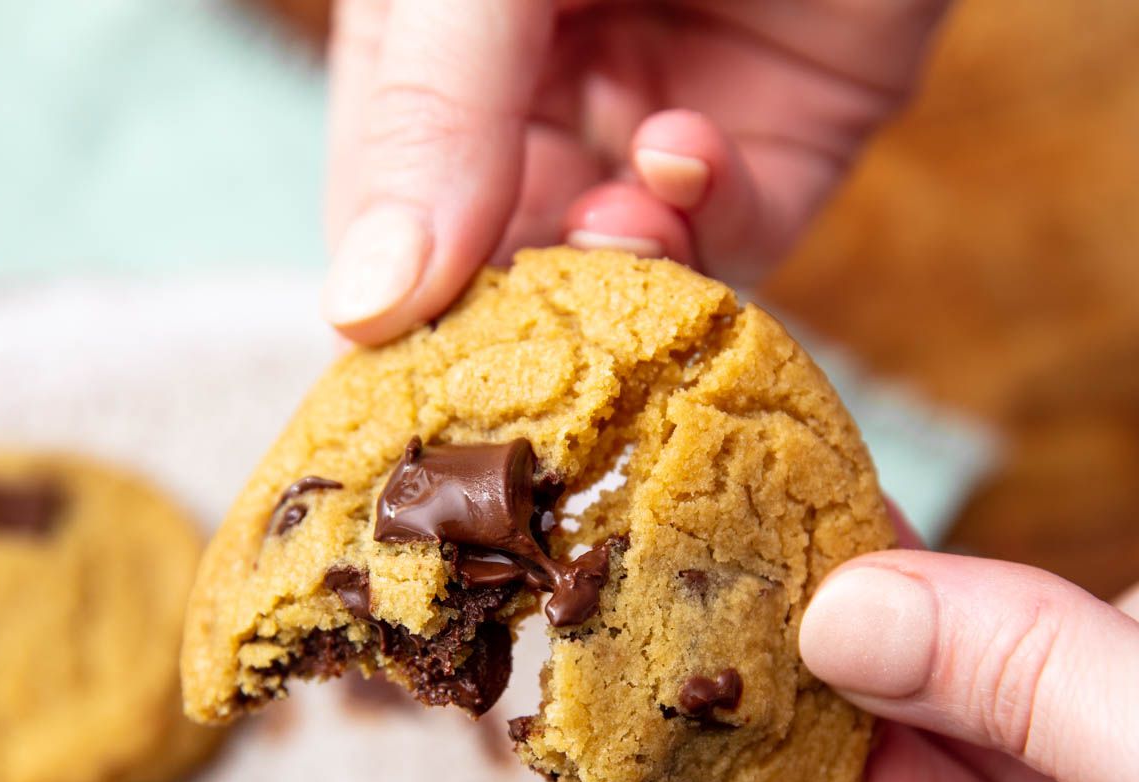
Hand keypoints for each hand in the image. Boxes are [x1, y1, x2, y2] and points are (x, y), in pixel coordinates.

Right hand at [323, 0, 949, 343]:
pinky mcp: (777, 142)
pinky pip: (734, 238)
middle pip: (505, 264)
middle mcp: (543, 96)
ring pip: (622, 273)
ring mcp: (658, 120)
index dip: (393, 301)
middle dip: (520, 300)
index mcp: (441, 49)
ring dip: (617, 266)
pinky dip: (710, 222)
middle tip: (528, 328)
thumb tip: (361, 307)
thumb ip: (427, 110)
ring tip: (622, 220)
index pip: (389, 212)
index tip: (405, 376)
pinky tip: (686, 154)